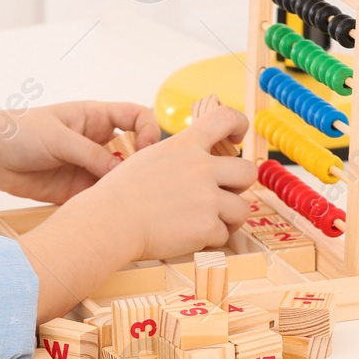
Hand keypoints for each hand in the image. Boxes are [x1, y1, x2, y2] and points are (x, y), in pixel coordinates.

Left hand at [0, 101, 160, 203]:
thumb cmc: (20, 132)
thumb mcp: (58, 137)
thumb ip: (90, 153)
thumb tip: (121, 170)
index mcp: (96, 118)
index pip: (136, 117)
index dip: (149, 129)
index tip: (146, 148)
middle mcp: (97, 142)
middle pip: (134, 151)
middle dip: (141, 165)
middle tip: (139, 180)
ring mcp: (88, 167)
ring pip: (119, 178)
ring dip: (124, 188)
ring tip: (125, 200)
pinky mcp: (77, 190)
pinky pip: (100, 197)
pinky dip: (107, 204)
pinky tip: (107, 211)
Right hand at [16, 104, 255, 319]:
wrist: (110, 221)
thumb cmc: (120, 193)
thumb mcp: (149, 157)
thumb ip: (179, 154)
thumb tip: (197, 158)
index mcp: (185, 145)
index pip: (226, 118)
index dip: (238, 124)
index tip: (237, 137)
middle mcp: (201, 168)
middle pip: (248, 171)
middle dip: (238, 186)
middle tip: (222, 195)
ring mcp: (207, 198)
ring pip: (242, 209)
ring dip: (228, 218)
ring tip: (206, 223)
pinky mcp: (206, 227)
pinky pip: (223, 235)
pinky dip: (209, 240)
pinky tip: (190, 238)